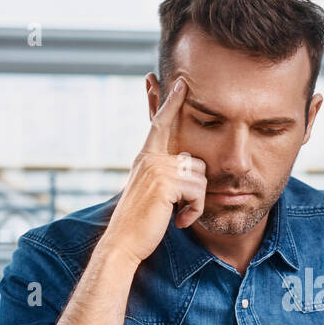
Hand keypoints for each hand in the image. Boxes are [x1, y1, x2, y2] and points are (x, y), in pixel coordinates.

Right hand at [106, 77, 206, 265]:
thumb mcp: (152, 193)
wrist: (124, 242)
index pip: (160, 124)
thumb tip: (186, 168)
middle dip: (194, 187)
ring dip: (195, 201)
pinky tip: (180, 221)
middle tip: (178, 200)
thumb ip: (164, 176)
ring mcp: (157, 168)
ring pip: (199, 175)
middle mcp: (150, 158)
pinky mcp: (166, 182)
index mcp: (145, 158)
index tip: (179, 82)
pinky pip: (198, 191)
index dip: (169, 102)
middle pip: (192, 157)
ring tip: (178, 215)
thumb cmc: (140, 222)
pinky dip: (194, 211)